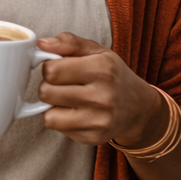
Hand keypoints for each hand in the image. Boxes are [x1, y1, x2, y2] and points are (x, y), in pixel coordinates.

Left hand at [36, 32, 166, 146]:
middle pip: (46, 93)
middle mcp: (102, 96)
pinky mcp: (94, 137)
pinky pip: (58, 129)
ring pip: (48, 116)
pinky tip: (76, 113)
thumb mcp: (96, 51)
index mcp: (102, 69)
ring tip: (68, 99)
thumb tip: (41, 44)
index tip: (59, 68)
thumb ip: (68, 42)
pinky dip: (61, 120)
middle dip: (48, 87)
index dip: (49, 68)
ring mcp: (99, 120)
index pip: (51, 70)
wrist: (139, 108)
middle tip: (63, 85)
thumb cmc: (112, 75)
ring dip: (52, 107)